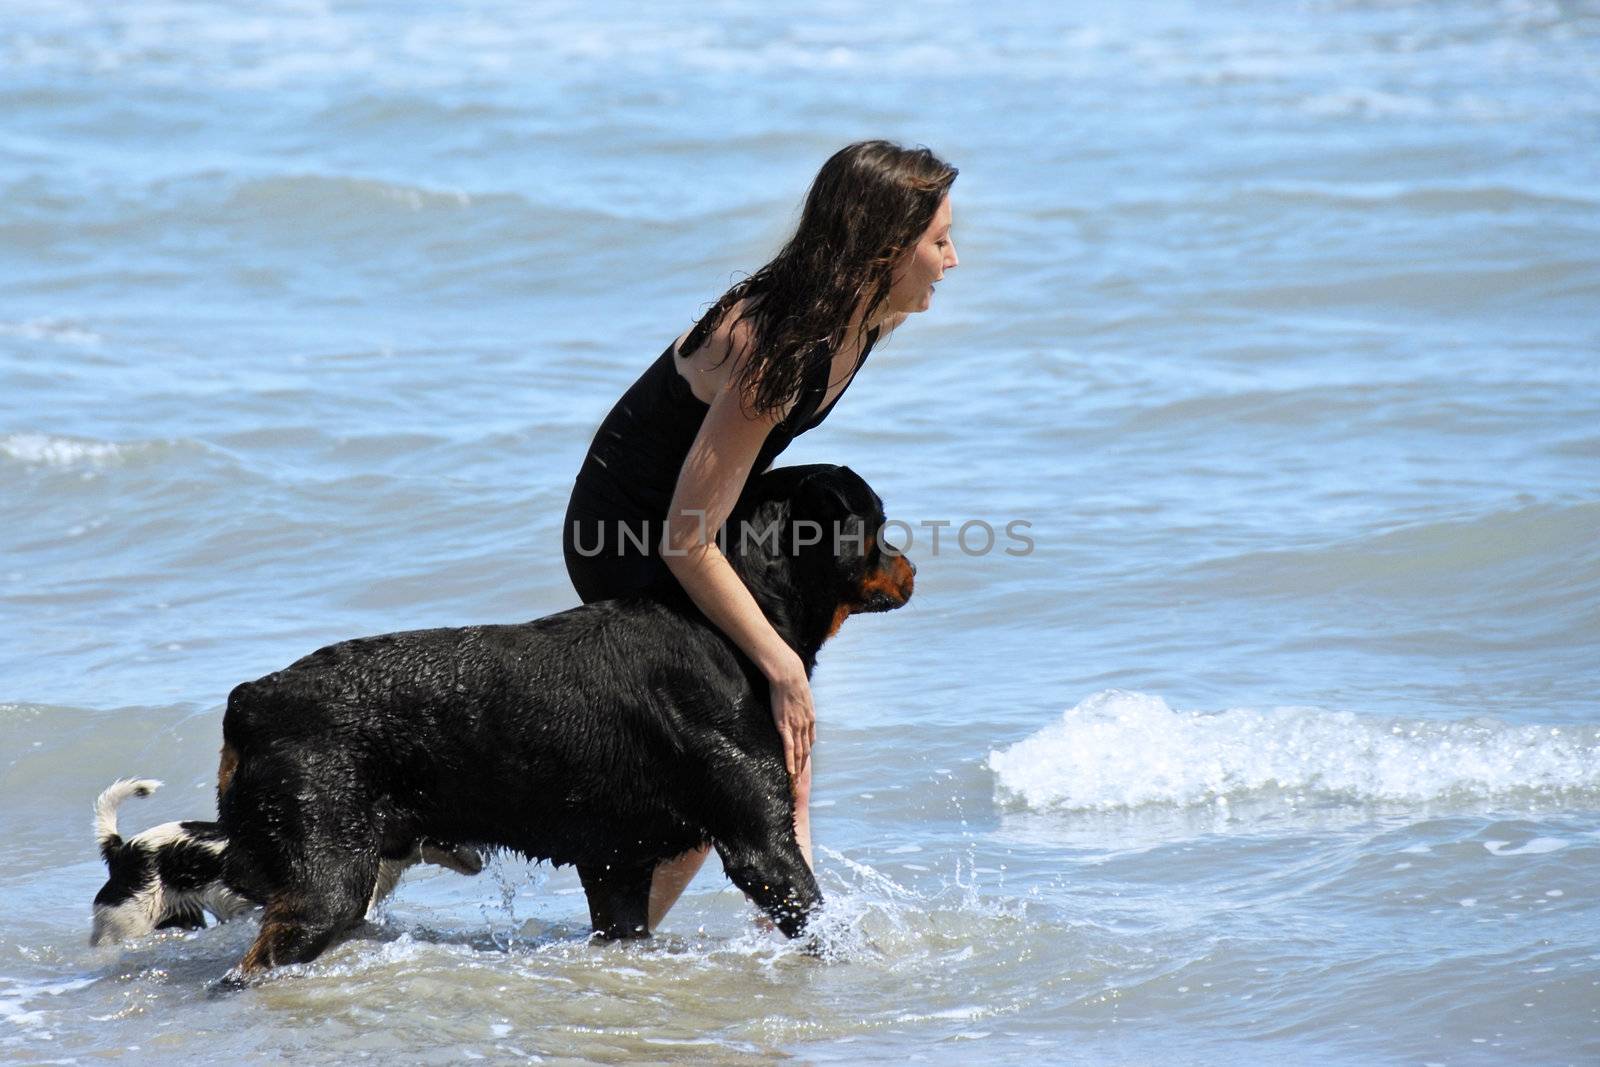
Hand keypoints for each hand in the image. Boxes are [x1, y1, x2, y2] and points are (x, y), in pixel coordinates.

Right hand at [767, 657, 814, 784]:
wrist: (788, 676)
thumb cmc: (792, 681)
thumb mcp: (801, 693)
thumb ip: (800, 702)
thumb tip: (796, 701)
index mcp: (810, 718)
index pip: (810, 741)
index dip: (807, 753)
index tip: (804, 763)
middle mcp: (806, 725)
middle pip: (806, 751)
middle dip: (804, 766)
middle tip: (801, 780)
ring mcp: (796, 727)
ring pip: (799, 753)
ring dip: (798, 768)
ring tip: (796, 781)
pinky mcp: (785, 726)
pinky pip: (789, 748)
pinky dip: (790, 761)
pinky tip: (790, 772)